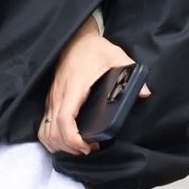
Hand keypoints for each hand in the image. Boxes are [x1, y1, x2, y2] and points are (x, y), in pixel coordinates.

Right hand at [38, 17, 150, 158]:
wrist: (76, 39)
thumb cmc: (95, 49)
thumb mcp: (117, 56)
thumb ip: (132, 73)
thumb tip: (145, 93)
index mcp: (74, 87)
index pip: (64, 119)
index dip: (73, 139)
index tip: (87, 147)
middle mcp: (59, 95)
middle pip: (53, 132)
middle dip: (69, 147)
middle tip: (89, 150)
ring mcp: (52, 98)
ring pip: (45, 131)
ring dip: (59, 145)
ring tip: (78, 148)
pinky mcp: (50, 100)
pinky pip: (43, 126)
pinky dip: (51, 138)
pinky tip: (65, 142)